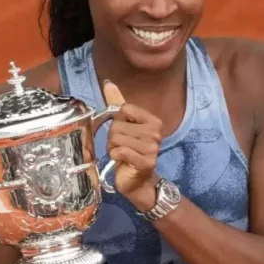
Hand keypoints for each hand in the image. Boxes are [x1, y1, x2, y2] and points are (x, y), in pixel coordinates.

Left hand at [99, 81, 162, 211]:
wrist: (137, 180)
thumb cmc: (129, 151)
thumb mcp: (123, 125)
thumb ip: (117, 103)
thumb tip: (108, 83)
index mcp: (153, 121)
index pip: (124, 109)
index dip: (118, 121)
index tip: (124, 132)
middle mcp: (156, 133)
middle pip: (118, 125)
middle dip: (113, 138)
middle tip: (121, 147)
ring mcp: (152, 149)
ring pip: (117, 139)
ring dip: (113, 148)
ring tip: (122, 154)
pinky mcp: (146, 162)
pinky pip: (120, 151)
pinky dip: (115, 156)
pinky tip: (122, 161)